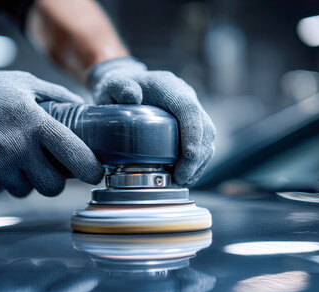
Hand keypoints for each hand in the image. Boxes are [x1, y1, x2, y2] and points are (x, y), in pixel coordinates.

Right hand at [0, 63, 103, 195]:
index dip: (90, 170)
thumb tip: (84, 107)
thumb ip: (57, 95)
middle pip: (52, 187)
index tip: (93, 173)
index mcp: (34, 123)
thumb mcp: (23, 83)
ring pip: (24, 191)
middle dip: (53, 181)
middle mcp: (16, 147)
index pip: (75, 156)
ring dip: (22, 180)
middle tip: (46, 169)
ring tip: (9, 155)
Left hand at [88, 57, 214, 185]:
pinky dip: (195, 163)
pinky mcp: (188, 124)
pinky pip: (201, 144)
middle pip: (204, 127)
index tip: (189, 156)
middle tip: (181, 178)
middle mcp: (185, 97)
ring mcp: (189, 111)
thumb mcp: (112, 84)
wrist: (123, 86)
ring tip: (182, 180)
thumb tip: (132, 97)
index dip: (193, 132)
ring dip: (199, 163)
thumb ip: (120, 87)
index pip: (188, 109)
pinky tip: (183, 176)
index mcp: (169, 87)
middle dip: (197, 156)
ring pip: (206, 139)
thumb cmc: (116, 87)